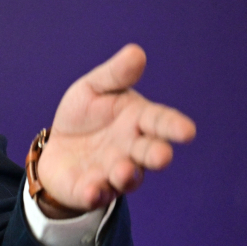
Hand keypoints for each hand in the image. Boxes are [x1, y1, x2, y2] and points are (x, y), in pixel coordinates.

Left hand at [36, 44, 195, 216]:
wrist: (59, 148)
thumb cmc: (85, 115)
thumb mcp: (93, 89)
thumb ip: (115, 75)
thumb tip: (136, 52)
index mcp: (138, 121)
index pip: (160, 122)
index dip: (174, 126)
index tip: (188, 131)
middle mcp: (132, 150)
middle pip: (150, 153)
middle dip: (156, 155)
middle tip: (161, 155)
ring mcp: (114, 172)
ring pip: (127, 177)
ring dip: (126, 175)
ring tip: (122, 170)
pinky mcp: (91, 190)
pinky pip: (95, 193)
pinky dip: (94, 192)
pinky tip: (92, 189)